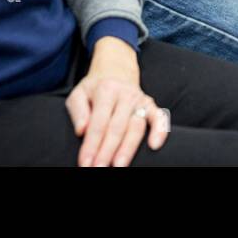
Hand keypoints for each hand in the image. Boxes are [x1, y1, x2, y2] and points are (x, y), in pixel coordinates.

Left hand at [66, 38, 168, 166]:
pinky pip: (159, 117)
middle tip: (99, 169)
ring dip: (128, 149)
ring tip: (119, 166)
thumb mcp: (79, 93)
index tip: (85, 162)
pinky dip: (160, 130)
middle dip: (107, 151)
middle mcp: (125, 95)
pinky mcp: (150, 105)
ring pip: (136, 127)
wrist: (116, 69)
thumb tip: (82, 130)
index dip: (91, 145)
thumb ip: (77, 111)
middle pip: (117, 127)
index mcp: (106, 90)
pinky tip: (155, 146)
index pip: (98, 122)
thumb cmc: (95, 87)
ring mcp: (140, 100)